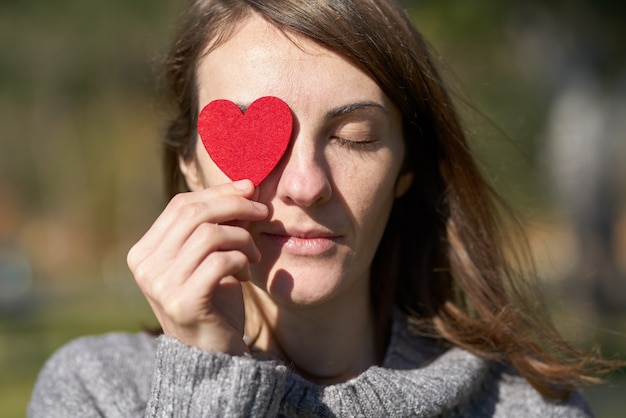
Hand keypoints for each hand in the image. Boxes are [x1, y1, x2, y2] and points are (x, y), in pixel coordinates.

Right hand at [127, 180, 267, 354]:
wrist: (213, 356)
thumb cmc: (214, 301)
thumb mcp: (209, 257)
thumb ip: (215, 225)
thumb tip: (245, 185)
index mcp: (144, 252)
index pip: (180, 205)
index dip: (218, 192)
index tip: (250, 189)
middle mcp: (145, 267)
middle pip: (194, 214)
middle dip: (235, 205)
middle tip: (263, 212)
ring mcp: (160, 286)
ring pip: (209, 235)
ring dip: (242, 238)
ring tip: (254, 255)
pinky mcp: (183, 303)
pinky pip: (220, 261)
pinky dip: (240, 261)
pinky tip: (245, 274)